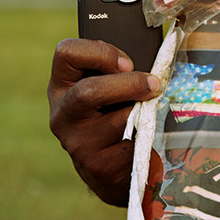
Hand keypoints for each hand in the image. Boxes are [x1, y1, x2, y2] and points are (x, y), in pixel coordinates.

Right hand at [48, 38, 160, 205]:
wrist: (110, 168)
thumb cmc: (114, 117)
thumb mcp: (108, 91)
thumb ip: (118, 73)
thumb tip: (157, 58)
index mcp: (62, 85)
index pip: (66, 53)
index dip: (100, 52)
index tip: (128, 63)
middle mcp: (62, 112)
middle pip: (89, 91)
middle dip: (129, 84)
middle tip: (154, 84)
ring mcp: (76, 140)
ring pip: (116, 119)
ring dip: (143, 111)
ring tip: (152, 111)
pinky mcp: (96, 163)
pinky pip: (129, 142)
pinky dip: (144, 135)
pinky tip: (146, 136)